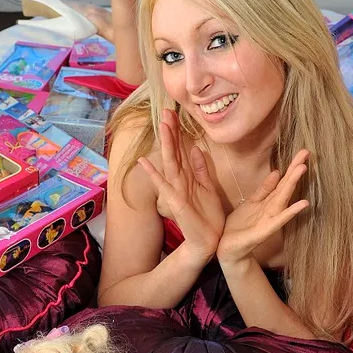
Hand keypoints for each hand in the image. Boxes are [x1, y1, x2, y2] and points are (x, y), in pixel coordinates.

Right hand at [138, 110, 224, 263]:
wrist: (209, 241)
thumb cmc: (208, 216)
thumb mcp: (208, 188)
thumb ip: (200, 169)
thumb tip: (196, 149)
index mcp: (188, 177)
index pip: (181, 150)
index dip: (178, 132)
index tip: (174, 113)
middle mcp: (180, 181)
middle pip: (174, 152)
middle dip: (170, 132)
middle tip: (166, 111)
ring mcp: (176, 191)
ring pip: (170, 163)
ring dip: (166, 145)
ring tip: (162, 126)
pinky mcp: (176, 203)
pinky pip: (164, 186)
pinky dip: (154, 174)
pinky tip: (144, 162)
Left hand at [216, 150, 308, 265]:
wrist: (228, 247)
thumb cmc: (240, 225)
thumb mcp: (251, 202)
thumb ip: (265, 189)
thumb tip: (277, 172)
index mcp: (267, 200)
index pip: (282, 180)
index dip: (291, 166)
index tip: (303, 151)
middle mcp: (272, 208)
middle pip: (285, 185)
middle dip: (294, 169)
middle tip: (306, 152)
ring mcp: (270, 219)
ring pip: (283, 198)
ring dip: (292, 184)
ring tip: (303, 168)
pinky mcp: (264, 231)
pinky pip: (279, 220)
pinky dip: (290, 212)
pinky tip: (303, 204)